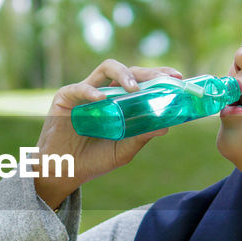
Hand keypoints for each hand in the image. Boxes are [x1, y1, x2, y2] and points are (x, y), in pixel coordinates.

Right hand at [33, 60, 182, 209]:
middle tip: (162, 80)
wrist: (64, 172)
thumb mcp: (122, 150)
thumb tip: (166, 126)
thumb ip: (141, 137)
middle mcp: (105, 92)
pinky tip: (102, 100)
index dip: (159, 75)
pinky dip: (91, 92)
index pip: (142, 81)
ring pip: (107, 68)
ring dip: (123, 74)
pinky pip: (80, 88)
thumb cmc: (93, 160)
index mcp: (120, 102)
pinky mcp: (66, 97)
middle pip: (129, 71)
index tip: (177, 78)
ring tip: (134, 88)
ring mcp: (85, 92)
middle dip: (148, 72)